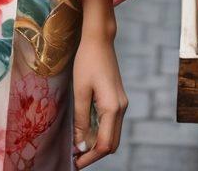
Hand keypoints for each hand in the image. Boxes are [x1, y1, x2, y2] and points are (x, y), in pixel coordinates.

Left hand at [72, 30, 126, 166]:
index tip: (75, 162)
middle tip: (75, 157)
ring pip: (112, 134)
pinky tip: (85, 130)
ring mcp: (121, 104)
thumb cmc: (87, 61)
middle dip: (94, 153)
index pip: (104, 144)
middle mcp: (121, 108)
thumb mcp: (80, 91)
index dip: (90, 156)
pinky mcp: (118, 99)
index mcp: (113, 108)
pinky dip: (99, 131)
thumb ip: (81, 119)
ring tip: (78, 145)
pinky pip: (111, 123)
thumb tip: (81, 144)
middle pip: (111, 143)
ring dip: (96, 143)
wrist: (100, 40)